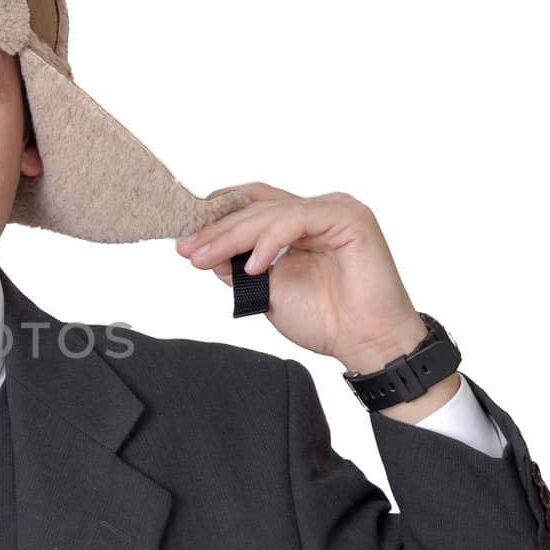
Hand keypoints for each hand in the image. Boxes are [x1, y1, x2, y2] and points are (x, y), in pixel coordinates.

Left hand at [175, 184, 428, 371]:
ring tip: (205, 259)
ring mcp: (335, 209)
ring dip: (233, 235)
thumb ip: (235, 266)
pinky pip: (298, 219)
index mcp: (298, 223)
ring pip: (272, 211)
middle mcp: (316, 210)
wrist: (365, 343)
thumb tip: (200, 250)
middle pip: (256, 206)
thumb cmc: (325, 319)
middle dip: (216, 230)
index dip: (216, 218)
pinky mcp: (350, 218)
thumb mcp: (264, 289)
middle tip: (186, 249)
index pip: (250, 206)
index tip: (184, 241)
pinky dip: (270, 241)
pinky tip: (253, 266)